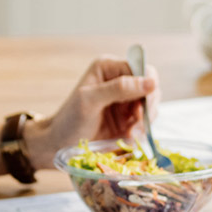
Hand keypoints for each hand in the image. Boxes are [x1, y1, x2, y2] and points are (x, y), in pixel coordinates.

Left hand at [23, 56, 161, 168]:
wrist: (59, 144)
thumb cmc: (69, 119)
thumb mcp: (90, 100)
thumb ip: (119, 88)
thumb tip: (151, 81)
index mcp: (108, 68)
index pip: (141, 69)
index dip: (147, 86)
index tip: (144, 106)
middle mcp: (119, 80)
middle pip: (150, 88)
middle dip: (147, 108)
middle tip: (138, 126)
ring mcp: (124, 100)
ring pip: (150, 107)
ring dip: (144, 122)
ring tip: (130, 135)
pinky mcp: (127, 118)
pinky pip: (145, 122)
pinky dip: (140, 131)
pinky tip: (127, 138)